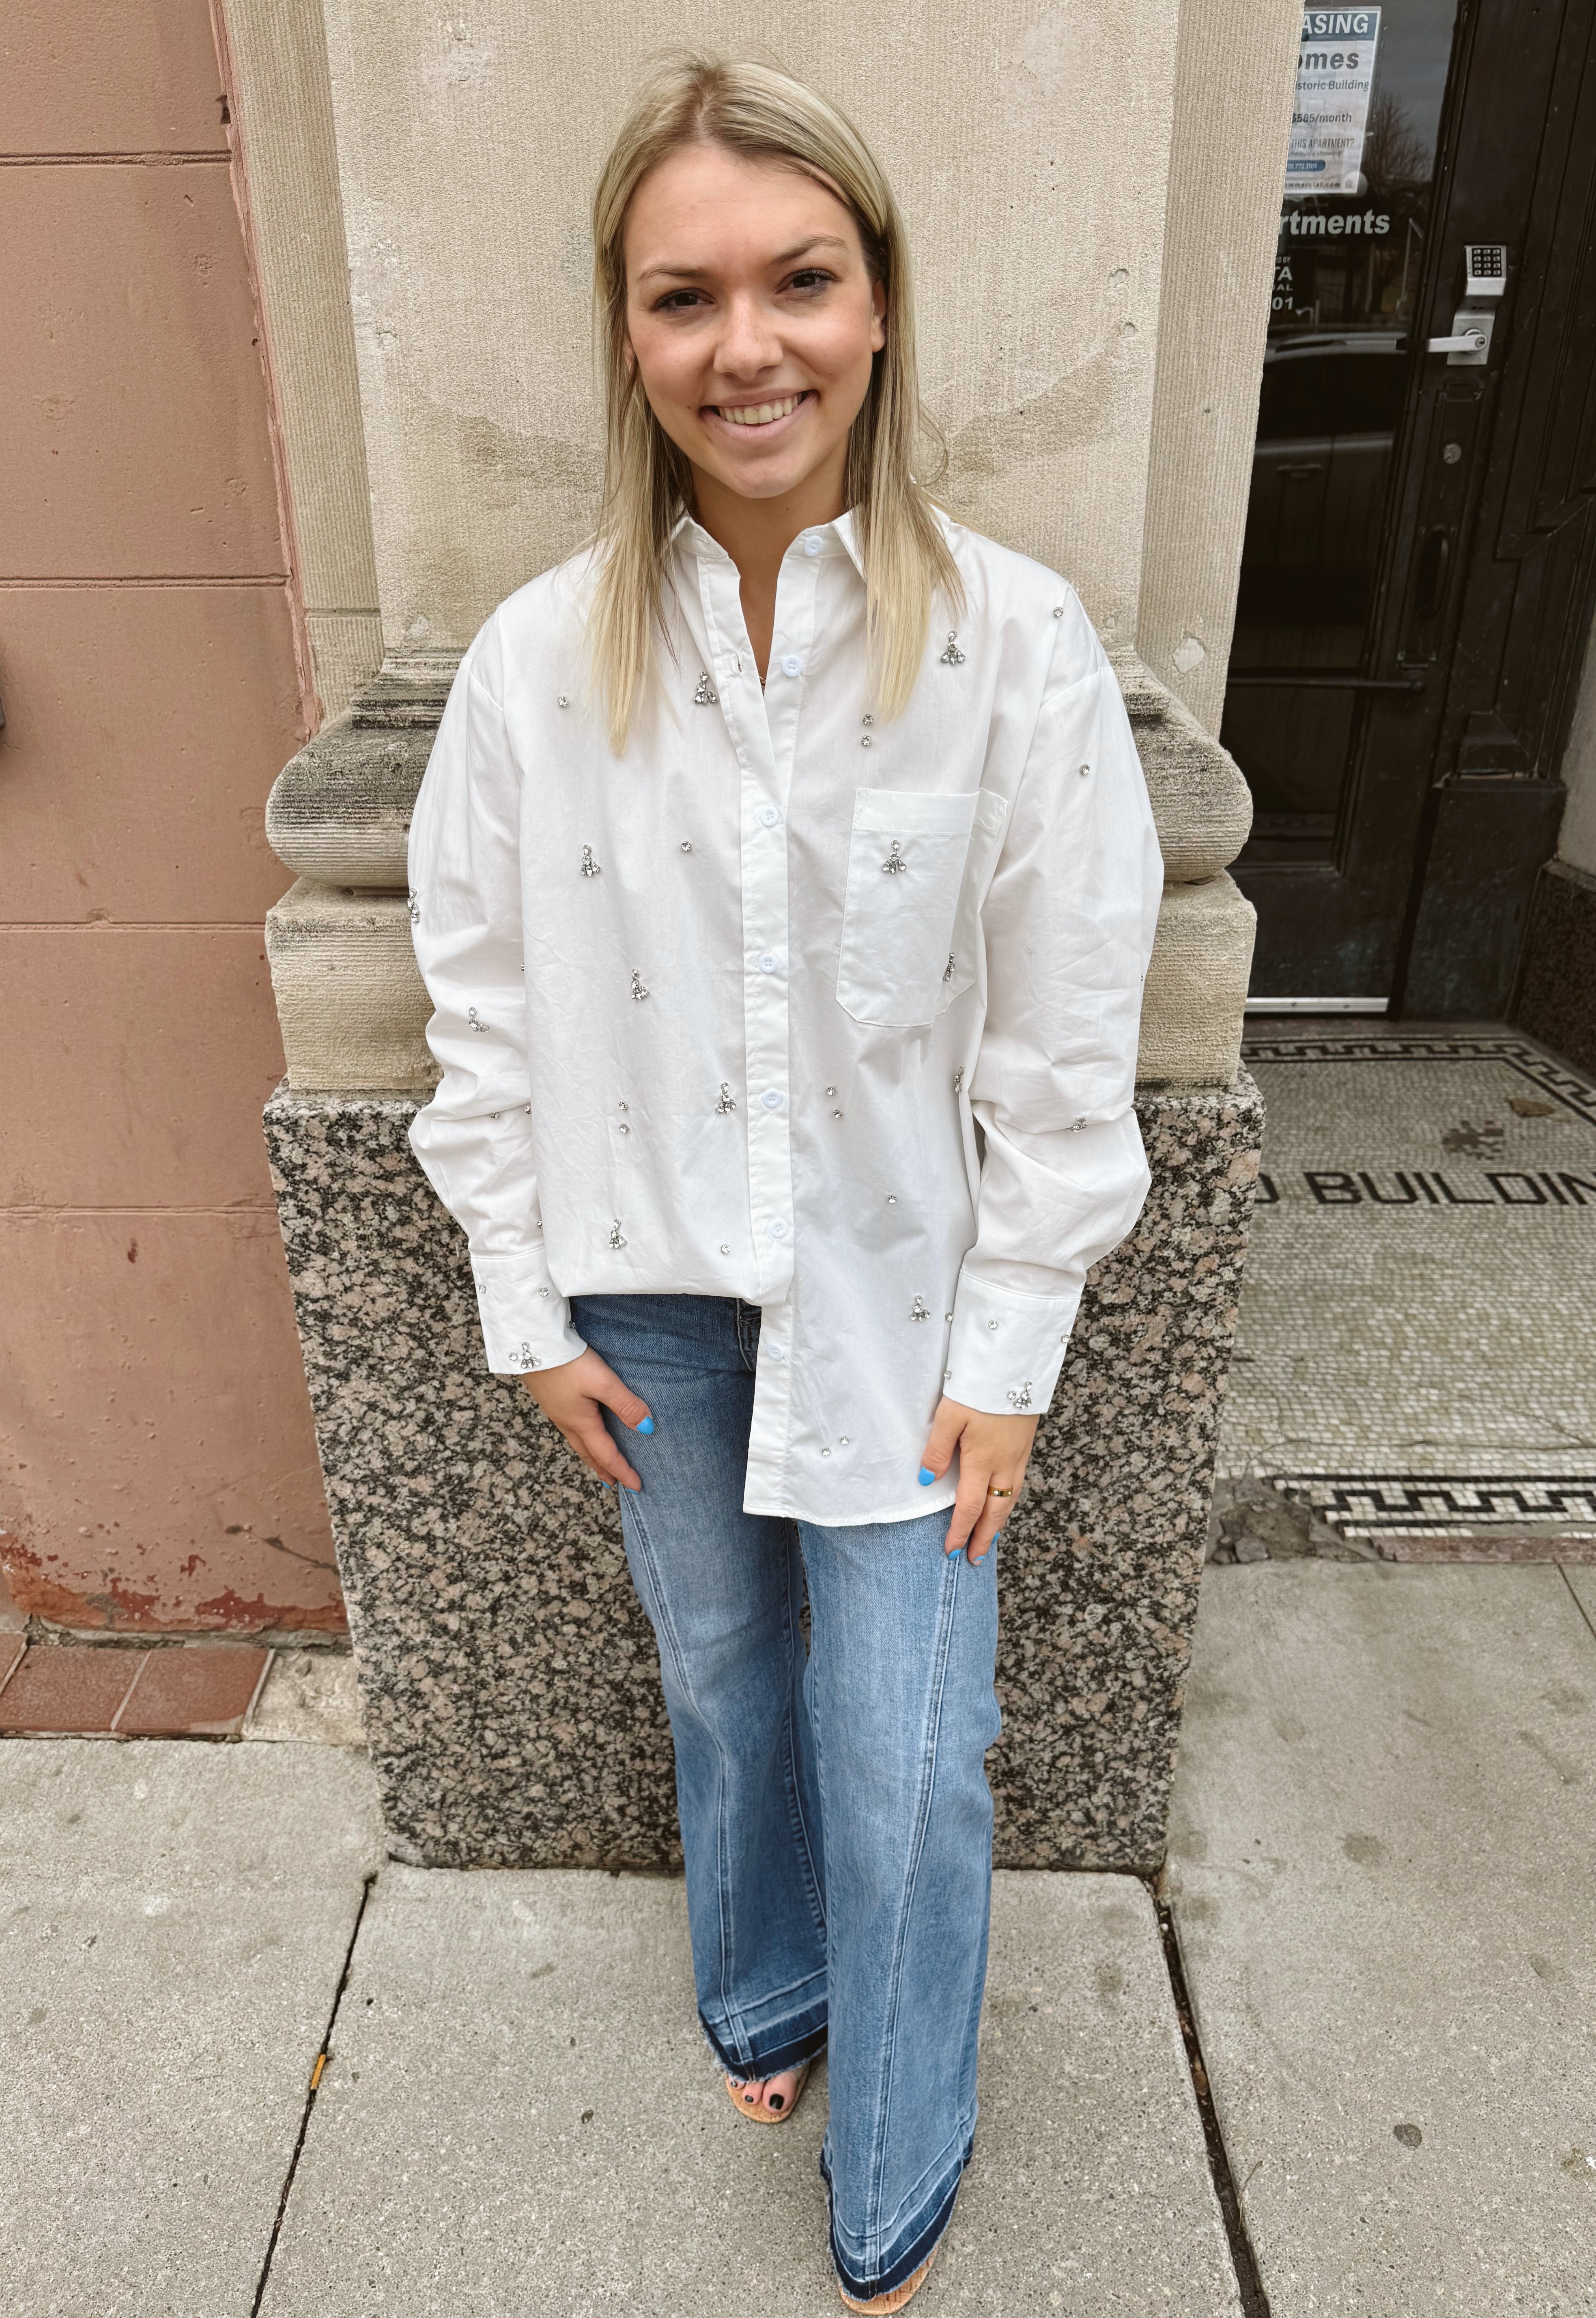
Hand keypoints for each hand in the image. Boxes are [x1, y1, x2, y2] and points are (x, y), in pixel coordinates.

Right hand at [521, 1348, 652, 1489]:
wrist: (530, 1344)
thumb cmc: (568, 1363)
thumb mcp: (602, 1382)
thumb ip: (625, 1404)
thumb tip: (647, 1429)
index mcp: (581, 1423)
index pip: (606, 1454)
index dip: (623, 1471)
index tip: (637, 1486)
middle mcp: (566, 1421)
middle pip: (588, 1453)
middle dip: (603, 1469)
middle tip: (614, 1484)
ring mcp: (556, 1410)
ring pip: (577, 1441)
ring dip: (590, 1456)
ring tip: (599, 1462)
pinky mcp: (550, 1397)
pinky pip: (569, 1428)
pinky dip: (581, 1439)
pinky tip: (581, 1429)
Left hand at [920, 1398, 1037, 1562]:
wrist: (1015, 1363)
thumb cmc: (979, 1387)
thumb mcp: (949, 1415)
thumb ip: (937, 1449)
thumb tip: (928, 1480)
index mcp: (982, 1460)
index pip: (969, 1508)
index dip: (960, 1532)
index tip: (951, 1552)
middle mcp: (1004, 1464)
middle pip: (995, 1511)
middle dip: (984, 1538)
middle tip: (975, 1560)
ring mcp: (1018, 1455)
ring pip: (1010, 1499)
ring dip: (999, 1522)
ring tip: (990, 1538)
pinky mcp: (1025, 1444)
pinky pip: (1017, 1484)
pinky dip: (1009, 1501)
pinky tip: (1003, 1502)